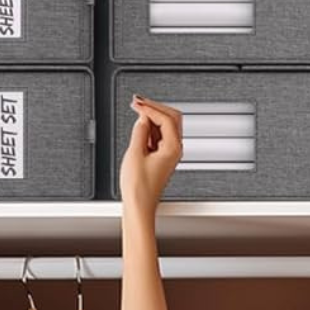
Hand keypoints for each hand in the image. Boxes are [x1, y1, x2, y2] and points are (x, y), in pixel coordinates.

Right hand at [118, 95, 183, 217]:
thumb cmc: (139, 189)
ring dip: (152, 118)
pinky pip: (160, 137)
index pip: (166, 118)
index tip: (137, 103)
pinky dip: (151, 129)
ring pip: (166, 127)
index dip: (150, 107)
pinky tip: (140, 128)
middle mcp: (175, 150)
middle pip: (171, 118)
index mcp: (173, 148)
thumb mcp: (134, 154)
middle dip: (155, 108)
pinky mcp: (162, 159)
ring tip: (137, 113)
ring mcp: (169, 154)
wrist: (139, 207)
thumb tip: (142, 118)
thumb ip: (139, 131)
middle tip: (138, 102)